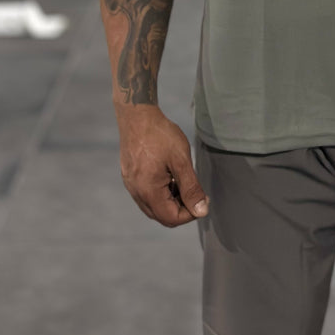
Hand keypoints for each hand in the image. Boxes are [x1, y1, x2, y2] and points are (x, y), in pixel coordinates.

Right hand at [115, 103, 209, 226]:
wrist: (137, 115)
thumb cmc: (160, 135)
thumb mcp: (181, 160)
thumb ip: (191, 188)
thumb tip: (202, 211)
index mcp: (148, 191)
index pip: (172, 218)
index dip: (191, 213)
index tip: (203, 197)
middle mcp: (137, 193)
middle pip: (162, 216)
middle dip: (182, 208)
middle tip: (196, 190)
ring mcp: (131, 186)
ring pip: (154, 207)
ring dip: (172, 201)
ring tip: (183, 180)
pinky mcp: (130, 178)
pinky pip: (147, 195)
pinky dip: (161, 193)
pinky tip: (170, 176)